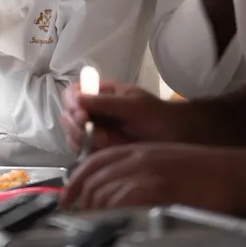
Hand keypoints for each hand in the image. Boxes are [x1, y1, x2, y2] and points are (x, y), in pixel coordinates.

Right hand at [61, 81, 188, 152]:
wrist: (177, 139)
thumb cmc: (157, 116)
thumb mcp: (133, 106)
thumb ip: (105, 103)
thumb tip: (77, 99)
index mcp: (100, 93)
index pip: (73, 94)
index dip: (71, 104)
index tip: (82, 116)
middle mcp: (93, 111)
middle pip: (68, 116)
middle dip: (78, 127)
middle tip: (100, 135)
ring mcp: (95, 131)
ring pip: (72, 135)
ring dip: (84, 141)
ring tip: (107, 143)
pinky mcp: (99, 150)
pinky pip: (83, 151)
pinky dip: (89, 153)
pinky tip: (106, 152)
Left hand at [63, 143, 245, 212]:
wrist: (236, 175)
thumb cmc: (207, 175)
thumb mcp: (164, 166)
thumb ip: (139, 176)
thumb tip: (118, 198)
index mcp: (138, 151)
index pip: (93, 162)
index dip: (74, 182)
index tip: (66, 200)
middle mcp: (136, 157)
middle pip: (93, 179)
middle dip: (81, 203)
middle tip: (77, 221)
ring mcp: (144, 171)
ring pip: (102, 192)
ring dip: (93, 213)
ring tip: (93, 227)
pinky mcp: (154, 187)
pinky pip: (120, 201)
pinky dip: (110, 215)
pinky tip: (112, 224)